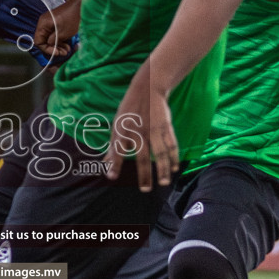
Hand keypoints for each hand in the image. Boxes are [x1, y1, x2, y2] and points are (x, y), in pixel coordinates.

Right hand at [33, 0, 81, 57]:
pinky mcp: (56, 24)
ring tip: (67, 50)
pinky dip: (60, 41)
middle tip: (64, 53)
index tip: (56, 53)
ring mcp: (50, 23)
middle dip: (54, 48)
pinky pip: (55, 35)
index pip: (38, 41)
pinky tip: (67, 45)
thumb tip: (49, 46)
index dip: (46, 49)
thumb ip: (53, 41)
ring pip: (50, 39)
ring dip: (58, 46)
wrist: (81, 6)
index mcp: (43, 24)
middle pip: (44, 40)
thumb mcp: (63, 33)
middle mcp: (44, 23)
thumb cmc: (72, 18)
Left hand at [104, 66, 176, 191]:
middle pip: (142, 157)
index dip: (113, 163)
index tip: (111, 177)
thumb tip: (104, 164)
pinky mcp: (165, 127)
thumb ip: (113, 146)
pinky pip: (171, 144)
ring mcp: (153, 130)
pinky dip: (173, 157)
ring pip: (160, 153)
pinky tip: (174, 168)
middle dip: (144, 174)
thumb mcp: (116, 125)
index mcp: (122, 131)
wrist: (148, 88)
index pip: (116, 150)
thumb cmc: (130, 111)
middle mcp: (138, 132)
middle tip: (145, 190)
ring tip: (164, 182)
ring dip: (163, 169)